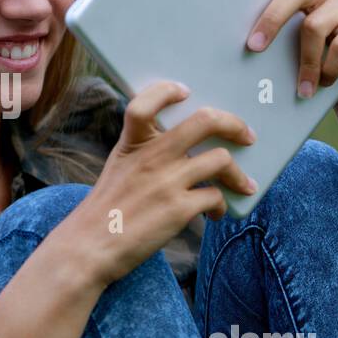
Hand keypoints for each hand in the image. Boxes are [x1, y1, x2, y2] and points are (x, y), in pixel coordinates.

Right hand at [64, 81, 255, 289]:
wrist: (90, 246)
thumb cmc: (106, 209)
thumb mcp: (119, 168)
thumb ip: (144, 152)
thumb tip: (186, 150)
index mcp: (133, 143)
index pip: (145, 103)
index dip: (167, 91)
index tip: (185, 92)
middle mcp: (152, 156)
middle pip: (204, 121)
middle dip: (234, 124)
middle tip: (246, 135)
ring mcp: (167, 181)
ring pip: (221, 159)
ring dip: (238, 175)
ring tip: (244, 185)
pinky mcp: (179, 209)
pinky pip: (215, 197)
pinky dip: (221, 205)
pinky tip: (215, 213)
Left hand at [236, 0, 337, 110]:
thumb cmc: (313, 65)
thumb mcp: (288, 50)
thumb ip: (273, 37)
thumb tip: (238, 45)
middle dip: (271, 19)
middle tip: (253, 47)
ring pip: (314, 26)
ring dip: (304, 63)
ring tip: (300, 88)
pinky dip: (327, 69)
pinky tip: (324, 82)